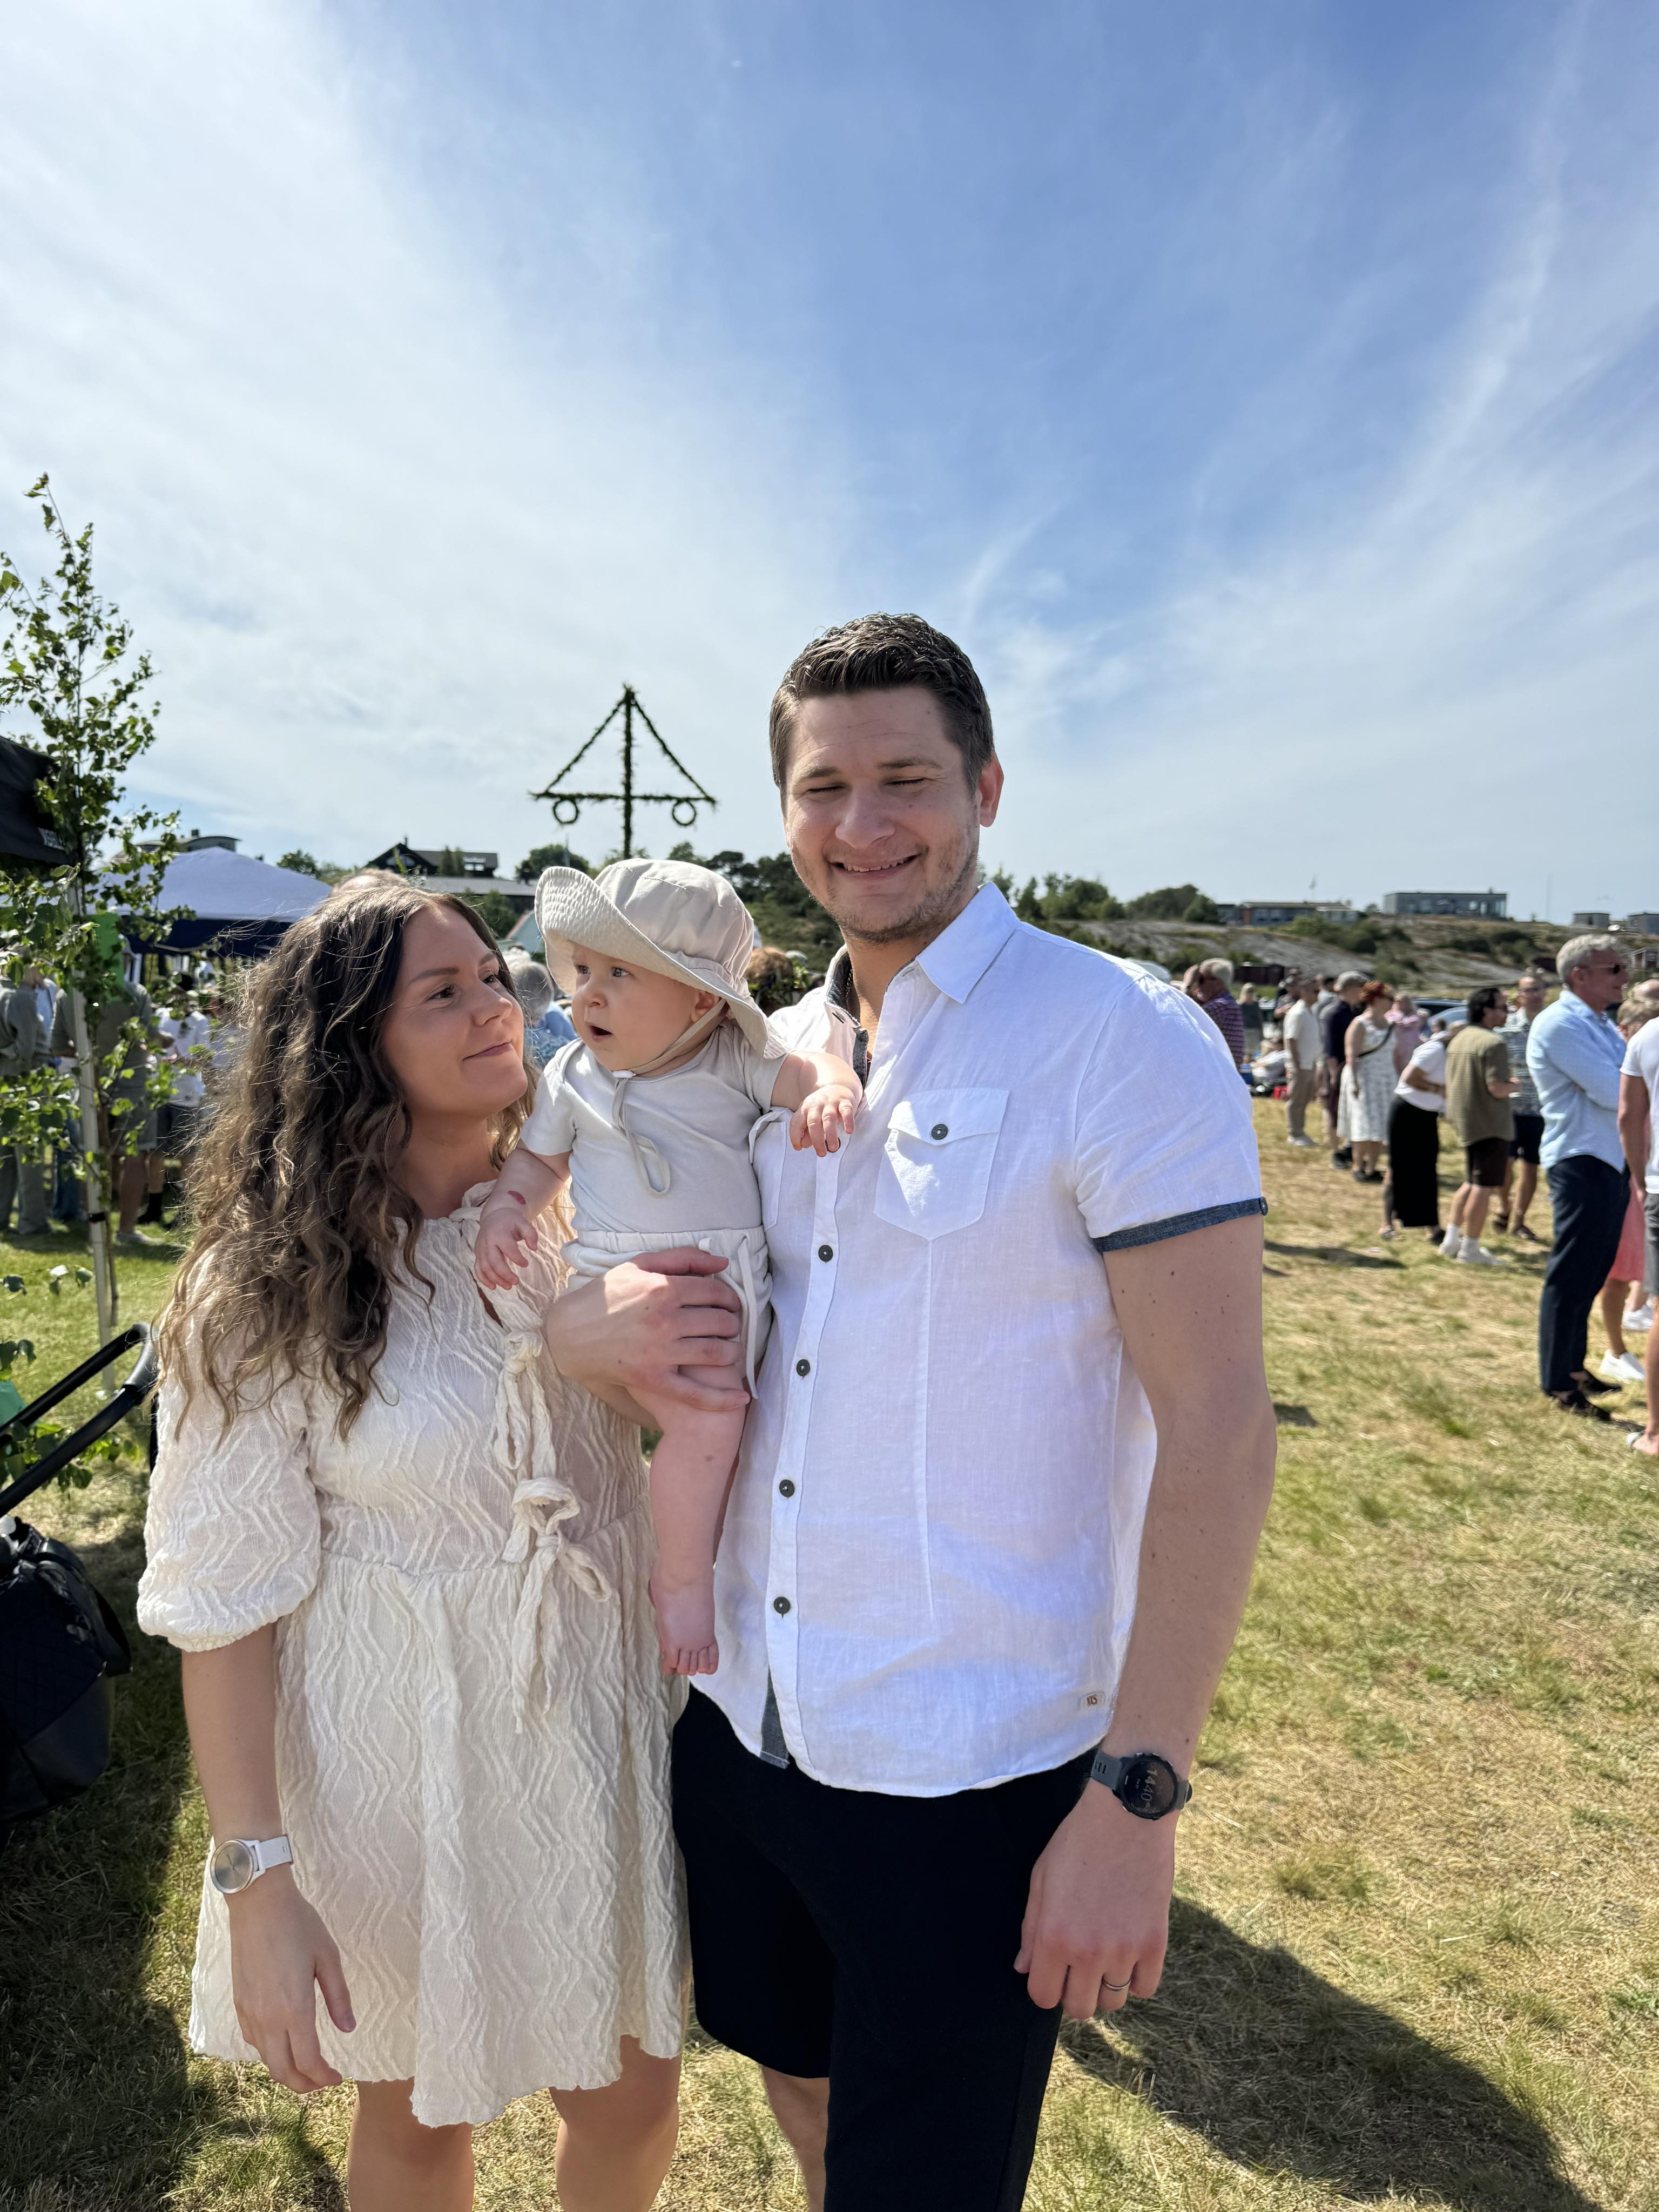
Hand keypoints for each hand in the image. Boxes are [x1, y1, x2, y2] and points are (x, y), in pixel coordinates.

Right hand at [226, 1868, 354, 2092]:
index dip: (323, 2077)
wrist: (258, 1904)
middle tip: (323, 2081)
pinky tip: (284, 2042)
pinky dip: (270, 2052)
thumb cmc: (298, 1925)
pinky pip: (253, 2041)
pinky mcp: (238, 2004)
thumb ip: (338, 1997)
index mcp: (294, 2008)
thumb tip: (348, 2029)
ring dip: (286, 2071)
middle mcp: (268, 2018)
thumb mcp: (328, 1957)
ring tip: (306, 2066)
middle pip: (283, 2071)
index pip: (308, 2061)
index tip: (337, 2078)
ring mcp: (250, 2013)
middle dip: (304, 2084)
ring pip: (266, 2059)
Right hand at [475, 1207, 537, 1289]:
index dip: (517, 1258)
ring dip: (495, 1279)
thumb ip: (531, 1234)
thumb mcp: (524, 1223)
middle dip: (504, 1274)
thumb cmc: (511, 1221)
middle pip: (494, 1261)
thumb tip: (534, 1248)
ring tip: (508, 1286)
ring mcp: (480, 1248)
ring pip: (485, 1267)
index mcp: (499, 1233)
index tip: (526, 1264)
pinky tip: (493, 1287)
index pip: (508, 1248)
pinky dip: (483, 1279)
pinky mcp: (477, 1254)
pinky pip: (478, 1268)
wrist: (495, 1215)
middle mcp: (487, 1241)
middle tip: (516, 1282)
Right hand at [544, 1247, 747, 1416]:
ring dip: (732, 1352)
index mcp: (662, 1288)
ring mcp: (659, 1352)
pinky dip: (721, 1398)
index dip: (729, 1297)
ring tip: (729, 1350)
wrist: (570, 1333)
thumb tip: (722, 1261)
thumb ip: (682, 1258)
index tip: (730, 1303)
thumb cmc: (606, 1295)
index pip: (715, 1291)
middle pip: (720, 1322)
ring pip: (715, 1353)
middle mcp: (665, 1320)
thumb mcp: (639, 1265)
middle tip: (730, 1325)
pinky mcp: (652, 1379)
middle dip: (732, 1323)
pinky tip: (740, 1399)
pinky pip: (695, 1393)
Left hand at [790, 1085, 858, 1156]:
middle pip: (813, 1123)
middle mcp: (816, 1104)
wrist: (838, 1086)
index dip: (795, 1136)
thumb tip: (804, 1145)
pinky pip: (846, 1111)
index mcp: (805, 1108)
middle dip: (816, 1140)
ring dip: (830, 1135)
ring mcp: (831, 1102)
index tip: (798, 1148)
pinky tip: (849, 1132)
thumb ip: (807, 1132)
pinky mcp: (845, 1101)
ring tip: (833, 1148)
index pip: (796, 1122)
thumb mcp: (811, 1116)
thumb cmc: (822, 1106)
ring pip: (828, 1118)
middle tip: (821, 1153)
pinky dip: (848, 1121)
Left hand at [1015, 1782, 1175, 2018]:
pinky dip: (1136, 1978)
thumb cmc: (1077, 1841)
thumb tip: (1024, 1968)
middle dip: (1075, 1992)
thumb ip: (1030, 1928)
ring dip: (1106, 1985)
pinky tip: (1129, 1954)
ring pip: (1113, 2003)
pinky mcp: (1155, 1944)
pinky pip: (1145, 1988)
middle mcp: (1088, 1952)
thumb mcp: (1041, 1878)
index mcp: (1054, 1937)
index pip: (1043, 1997)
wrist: (1127, 1815)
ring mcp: (1124, 1950)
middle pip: (1080, 2008)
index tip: (1053, 1973)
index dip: (1046, 1987)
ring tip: (1106, 1954)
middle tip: (1079, 1967)